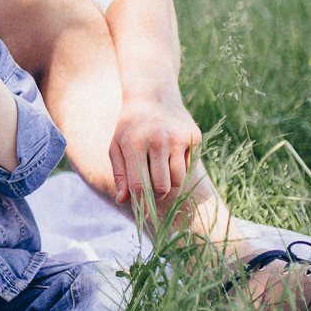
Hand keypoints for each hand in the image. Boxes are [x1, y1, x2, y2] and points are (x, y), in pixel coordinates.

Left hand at [108, 89, 202, 203]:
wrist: (152, 94)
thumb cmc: (130, 126)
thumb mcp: (117, 146)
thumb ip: (120, 174)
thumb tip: (123, 201)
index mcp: (135, 144)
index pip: (139, 184)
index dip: (142, 204)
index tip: (144, 216)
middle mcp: (158, 140)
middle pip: (163, 186)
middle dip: (158, 194)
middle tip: (153, 190)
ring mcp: (178, 138)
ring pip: (179, 179)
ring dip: (170, 182)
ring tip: (161, 169)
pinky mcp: (194, 136)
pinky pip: (189, 166)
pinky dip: (181, 166)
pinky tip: (171, 153)